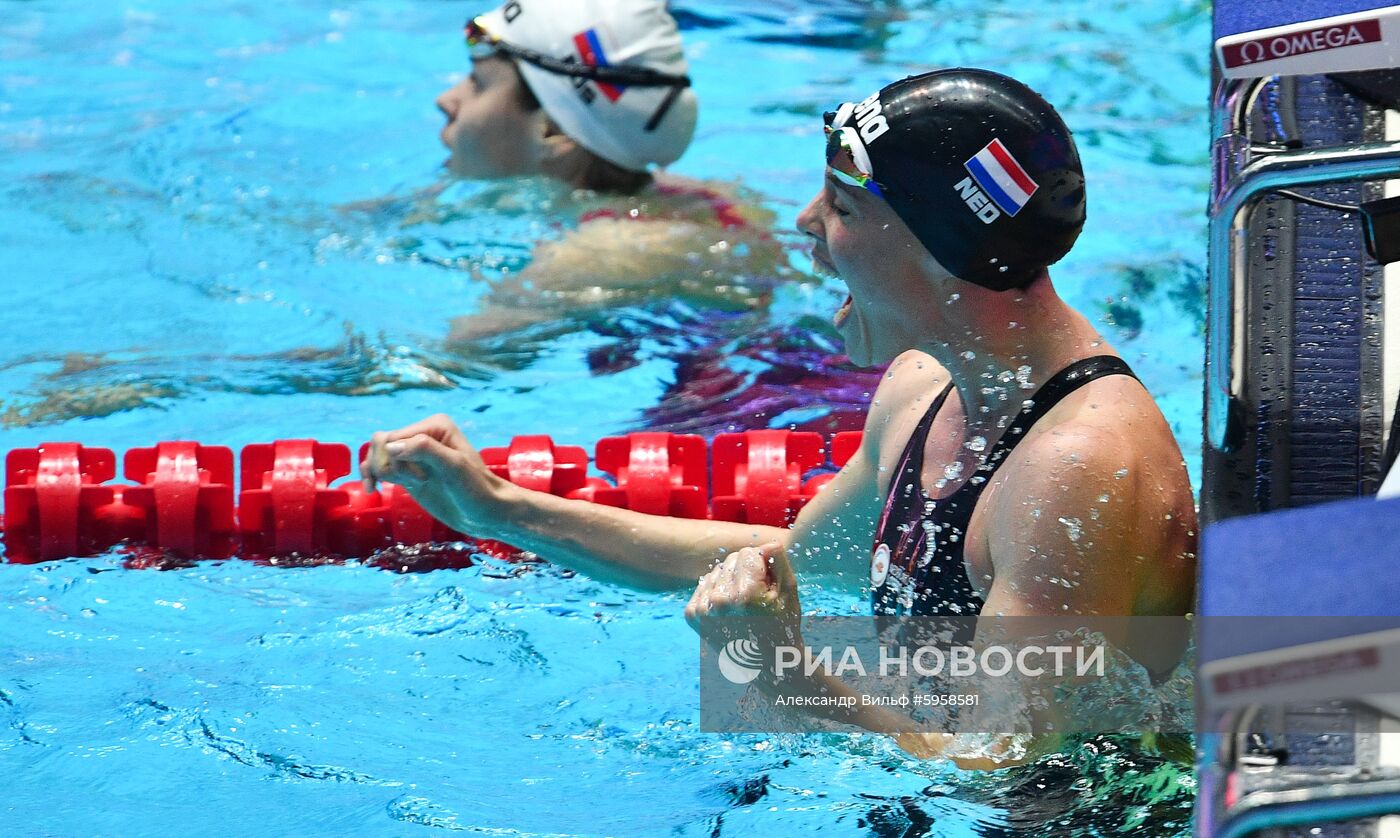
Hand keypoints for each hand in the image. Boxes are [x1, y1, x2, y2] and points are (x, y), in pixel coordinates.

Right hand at [360, 413, 507, 532]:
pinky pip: (380, 468)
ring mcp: (414, 455)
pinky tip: (373, 489)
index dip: (399, 460)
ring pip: (377, 454)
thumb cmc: (476, 488)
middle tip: (417, 482)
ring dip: (379, 472)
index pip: (393, 438)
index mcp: (434, 425)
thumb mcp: (454, 467)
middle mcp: (422, 434)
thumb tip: (390, 447)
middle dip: (388, 465)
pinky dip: (372, 476)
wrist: (485, 512)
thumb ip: (425, 450)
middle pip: (381, 444)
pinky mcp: (408, 473)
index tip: (424, 478)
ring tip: (401, 486)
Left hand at [684, 542, 801, 654]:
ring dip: (731, 581)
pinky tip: (729, 610)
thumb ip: (778, 560)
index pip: (749, 552)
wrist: (764, 665)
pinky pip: (706, 584)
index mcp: (744, 596)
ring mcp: (702, 609)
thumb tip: (765, 543)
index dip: (763, 566)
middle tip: (756, 600)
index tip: (769, 588)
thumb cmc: (781, 626)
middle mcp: (719, 602)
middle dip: (747, 572)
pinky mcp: (692, 615)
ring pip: (718, 571)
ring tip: (743, 607)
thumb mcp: (789, 592)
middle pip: (732, 559)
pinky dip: (718, 592)